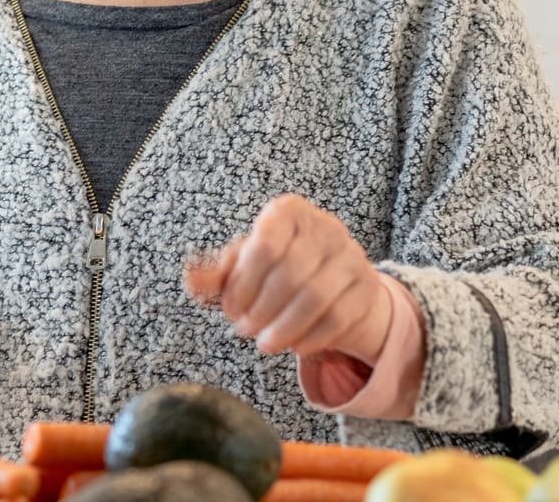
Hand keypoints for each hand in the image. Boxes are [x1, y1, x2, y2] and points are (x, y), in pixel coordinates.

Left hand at [185, 195, 391, 361]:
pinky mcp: (367, 285)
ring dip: (285, 329)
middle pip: (290, 276)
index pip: (265, 247)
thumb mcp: (243, 267)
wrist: (333, 280)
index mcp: (289, 212)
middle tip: (246, 331)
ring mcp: (351, 254)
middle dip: (262, 312)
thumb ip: (215, 274)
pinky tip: (295, 346)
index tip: (231, 310)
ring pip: (316, 298)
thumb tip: (191, 280)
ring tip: (266, 344)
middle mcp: (325, 226)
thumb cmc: (277, 268)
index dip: (243, 286)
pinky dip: (312, 338)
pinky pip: (339, 317)